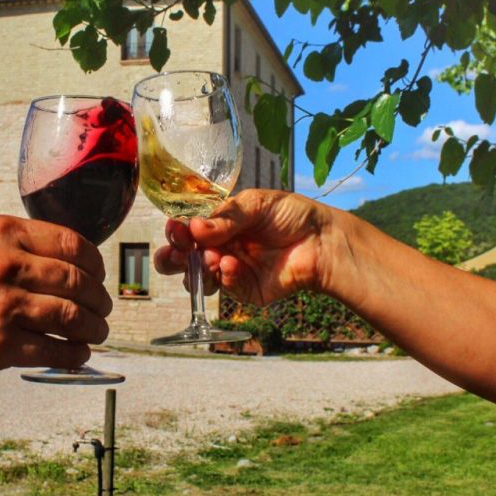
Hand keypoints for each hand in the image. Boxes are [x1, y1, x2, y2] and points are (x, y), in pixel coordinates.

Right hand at [0, 216, 112, 371]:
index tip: (98, 275)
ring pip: (73, 318)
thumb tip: (67, 258)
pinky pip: (55, 350)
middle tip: (102, 308)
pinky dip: (75, 354)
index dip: (95, 264)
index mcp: (4, 233)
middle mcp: (7, 266)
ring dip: (93, 328)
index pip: (72, 245)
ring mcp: (4, 307)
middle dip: (98, 299)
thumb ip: (18, 243)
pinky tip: (77, 352)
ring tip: (96, 331)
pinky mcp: (0, 344)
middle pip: (78, 283)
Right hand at [154, 190, 332, 305]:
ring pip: (199, 279)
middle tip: (176, 253)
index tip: (175, 229)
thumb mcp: (255, 204)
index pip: (187, 232)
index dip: (177, 233)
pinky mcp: (246, 291)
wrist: (323, 240)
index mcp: (219, 227)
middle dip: (172, 258)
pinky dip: (225, 277)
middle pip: (184, 260)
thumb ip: (225, 218)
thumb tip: (193, 228)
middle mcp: (220, 249)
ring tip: (210, 258)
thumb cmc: (292, 215)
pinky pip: (226, 287)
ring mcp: (231, 272)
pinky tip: (230, 264)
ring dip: (198, 269)